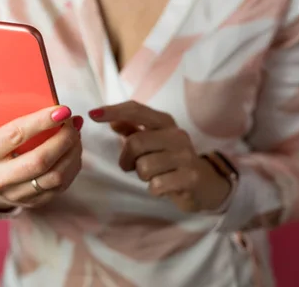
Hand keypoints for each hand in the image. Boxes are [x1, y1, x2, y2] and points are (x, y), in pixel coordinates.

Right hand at [0, 73, 83, 210]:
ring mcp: (15, 195)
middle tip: (73, 121)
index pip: (15, 136)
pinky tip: (75, 148)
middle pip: (39, 161)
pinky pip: (60, 186)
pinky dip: (73, 165)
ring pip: (54, 177)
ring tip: (77, 132)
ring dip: (72, 152)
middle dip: (63, 139)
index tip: (63, 110)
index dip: (41, 123)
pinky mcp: (33, 203)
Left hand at [89, 101, 230, 212]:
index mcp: (165, 122)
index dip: (113, 111)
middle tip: (133, 166)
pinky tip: (165, 186)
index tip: (92, 115)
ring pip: (144, 167)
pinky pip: (156, 185)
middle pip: (135, 142)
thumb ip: (133, 129)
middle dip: (127, 159)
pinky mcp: (190, 177)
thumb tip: (111, 120)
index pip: (137, 109)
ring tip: (155, 175)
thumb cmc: (172, 160)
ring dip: (143, 176)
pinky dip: (154, 189)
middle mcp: (177, 135)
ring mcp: (185, 156)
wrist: (206, 184)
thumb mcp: (154, 141)